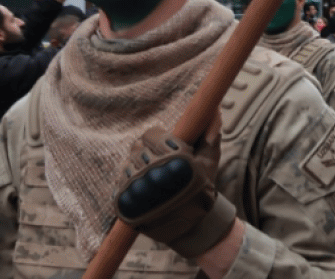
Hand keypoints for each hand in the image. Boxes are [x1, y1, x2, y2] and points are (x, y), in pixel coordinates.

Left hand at [114, 115, 236, 259]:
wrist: (188, 226)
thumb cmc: (200, 189)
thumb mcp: (211, 161)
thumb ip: (212, 133)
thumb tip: (214, 109)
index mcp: (175, 159)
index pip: (151, 133)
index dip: (157, 136)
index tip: (164, 143)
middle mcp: (155, 171)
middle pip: (137, 146)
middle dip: (147, 150)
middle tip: (157, 159)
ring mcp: (138, 187)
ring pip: (128, 162)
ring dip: (138, 166)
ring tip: (150, 174)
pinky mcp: (126, 201)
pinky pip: (120, 180)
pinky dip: (130, 181)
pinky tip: (143, 186)